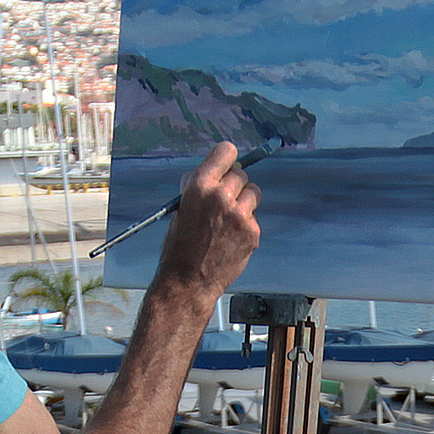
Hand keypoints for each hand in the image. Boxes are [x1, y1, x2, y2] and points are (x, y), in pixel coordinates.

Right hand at [155, 142, 260, 298]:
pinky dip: (246, 222)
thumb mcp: (180, 208)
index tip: (227, 163)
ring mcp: (240, 215)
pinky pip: (254, 216)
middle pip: (241, 174)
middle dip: (233, 184)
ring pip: (253, 192)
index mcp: (199, 187)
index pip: (226, 152)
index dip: (227, 158)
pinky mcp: (252, 231)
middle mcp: (221, 197)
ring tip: (229, 217)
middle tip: (224, 199)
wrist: (188, 280)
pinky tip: (232, 236)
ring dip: (244, 200)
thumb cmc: (179, 246)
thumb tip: (213, 170)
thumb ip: (197, 186)